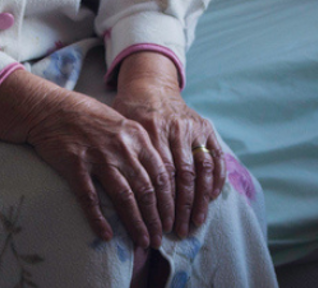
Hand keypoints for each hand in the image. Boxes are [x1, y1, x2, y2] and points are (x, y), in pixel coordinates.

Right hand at [0, 70, 172, 247]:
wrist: (50, 108)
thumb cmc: (86, 115)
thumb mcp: (120, 123)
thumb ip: (139, 145)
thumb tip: (158, 175)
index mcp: (137, 136)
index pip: (161, 174)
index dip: (168, 201)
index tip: (169, 220)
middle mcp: (122, 147)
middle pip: (146, 190)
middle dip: (155, 219)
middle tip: (158, 239)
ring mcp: (98, 157)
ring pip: (125, 197)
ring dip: (136, 223)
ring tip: (142, 242)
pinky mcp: (75, 166)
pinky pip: (90, 198)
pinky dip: (99, 219)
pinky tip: (107, 235)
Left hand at [111, 51, 225, 237]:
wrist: (149, 86)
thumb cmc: (126, 113)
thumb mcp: (115, 128)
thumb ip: (114, 154)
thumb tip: (101, 196)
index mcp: (148, 130)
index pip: (158, 175)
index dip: (159, 204)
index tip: (156, 226)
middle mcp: (173, 128)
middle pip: (181, 176)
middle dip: (181, 208)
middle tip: (177, 232)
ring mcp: (192, 128)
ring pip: (201, 170)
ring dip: (200, 199)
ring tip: (195, 223)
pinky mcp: (206, 128)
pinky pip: (216, 157)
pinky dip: (216, 179)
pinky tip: (211, 199)